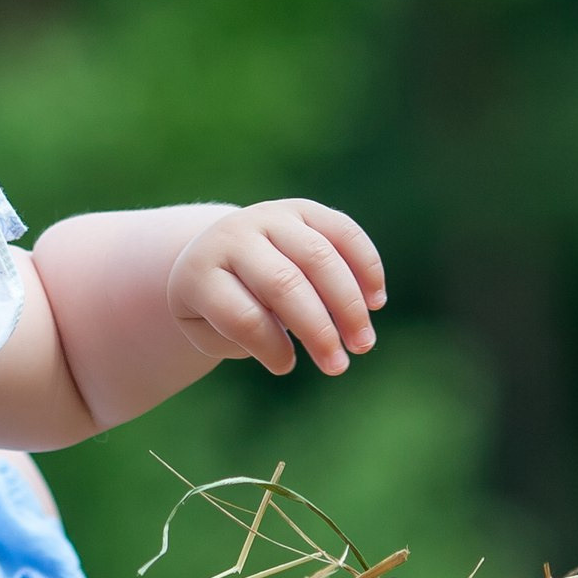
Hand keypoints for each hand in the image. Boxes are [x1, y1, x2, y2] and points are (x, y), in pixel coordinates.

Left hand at [167, 200, 384, 375]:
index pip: (241, 316)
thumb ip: (243, 339)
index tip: (285, 367)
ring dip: (349, 306)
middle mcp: (233, 236)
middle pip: (283, 285)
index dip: (269, 347)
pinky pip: (344, 233)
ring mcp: (270, 217)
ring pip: (319, 257)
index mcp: (201, 272)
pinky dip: (366, 268)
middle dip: (318, 331)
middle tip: (338, 367)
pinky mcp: (303, 210)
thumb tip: (291, 350)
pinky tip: (375, 303)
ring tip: (362, 344)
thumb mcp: (207, 327)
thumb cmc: (215, 303)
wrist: (215, 251)